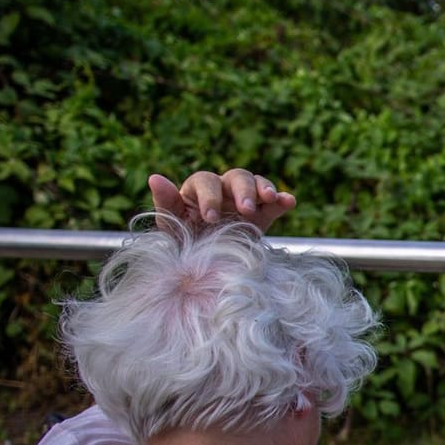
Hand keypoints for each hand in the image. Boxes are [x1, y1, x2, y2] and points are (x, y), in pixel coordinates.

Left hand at [148, 168, 295, 233]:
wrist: (207, 267)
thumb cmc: (186, 244)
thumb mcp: (172, 226)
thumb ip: (166, 203)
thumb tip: (154, 177)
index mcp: (198, 190)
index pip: (206, 182)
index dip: (210, 196)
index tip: (211, 217)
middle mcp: (223, 190)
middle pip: (235, 177)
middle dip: (241, 190)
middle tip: (245, 209)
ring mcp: (244, 200)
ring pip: (255, 182)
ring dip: (263, 188)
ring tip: (269, 199)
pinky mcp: (263, 214)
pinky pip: (274, 203)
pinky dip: (283, 199)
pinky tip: (289, 201)